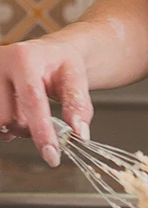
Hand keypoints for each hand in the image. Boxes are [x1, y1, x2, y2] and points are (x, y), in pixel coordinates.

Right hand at [0, 36, 93, 165]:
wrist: (45, 53)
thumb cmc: (59, 63)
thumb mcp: (76, 76)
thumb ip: (78, 105)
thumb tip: (79, 134)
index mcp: (25, 58)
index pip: (32, 101)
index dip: (42, 131)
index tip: (51, 154)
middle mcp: (0, 64)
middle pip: (8, 116)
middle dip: (28, 128)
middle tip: (43, 123)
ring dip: (15, 127)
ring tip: (28, 114)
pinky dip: (4, 126)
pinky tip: (14, 115)